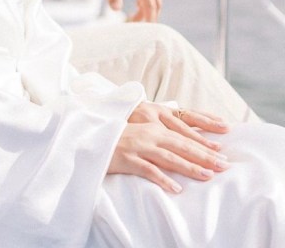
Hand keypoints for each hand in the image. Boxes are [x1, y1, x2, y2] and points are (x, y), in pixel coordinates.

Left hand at [91, 0, 160, 21]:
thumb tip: (117, 10)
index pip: (149, 3)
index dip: (146, 19)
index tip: (137, 30)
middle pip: (156, 2)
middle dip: (148, 18)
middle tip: (134, 28)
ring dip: (147, 9)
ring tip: (133, 20)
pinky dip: (145, 0)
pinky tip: (135, 6)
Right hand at [108, 102, 230, 192]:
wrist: (90, 138)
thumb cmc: (117, 137)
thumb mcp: (141, 132)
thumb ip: (160, 136)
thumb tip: (183, 148)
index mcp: (153, 125)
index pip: (184, 136)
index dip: (204, 145)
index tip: (222, 154)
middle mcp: (148, 134)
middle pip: (181, 146)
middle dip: (204, 156)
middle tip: (224, 166)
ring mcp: (138, 146)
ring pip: (169, 157)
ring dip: (190, 167)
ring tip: (207, 176)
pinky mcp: (127, 159)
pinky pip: (148, 170)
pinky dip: (163, 179)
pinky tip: (176, 189)